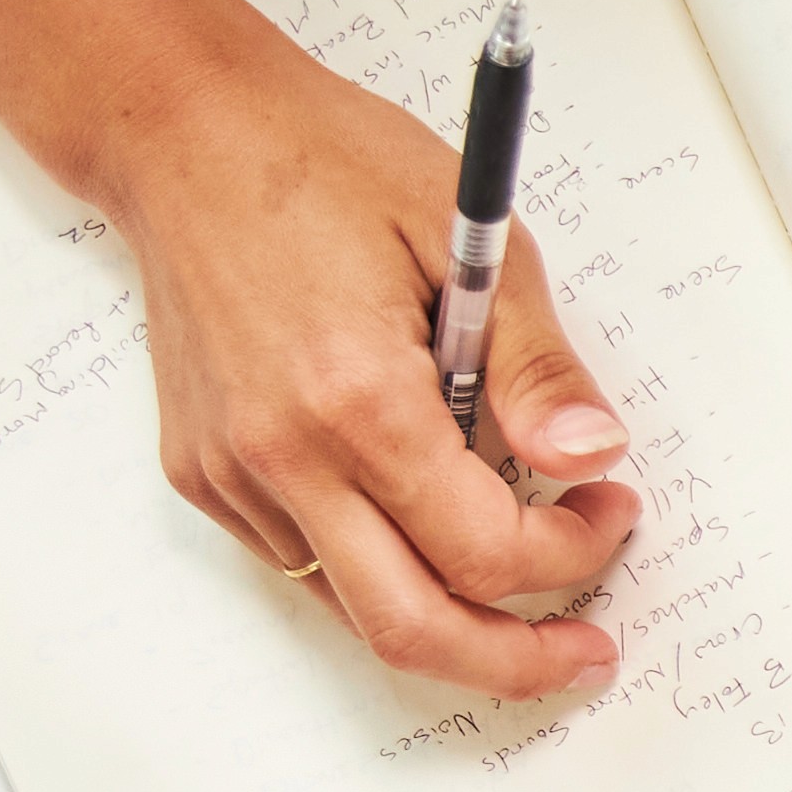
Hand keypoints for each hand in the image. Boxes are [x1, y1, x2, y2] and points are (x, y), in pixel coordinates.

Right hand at [86, 35, 645, 696]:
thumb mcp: (470, 238)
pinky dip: (376, 568)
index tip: (610, 511)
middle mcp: (281, 453)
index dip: (574, 552)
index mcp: (356, 398)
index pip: (488, 553)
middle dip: (515, 659)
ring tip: (518, 585)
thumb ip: (537, 368)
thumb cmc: (318, 162)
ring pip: (353, 609)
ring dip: (447, 616)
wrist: (181, 133)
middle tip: (581, 650)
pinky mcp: (203, 474)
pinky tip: (421, 520)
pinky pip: (304, 563)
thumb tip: (591, 457)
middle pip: (414, 630)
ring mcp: (231, 473)